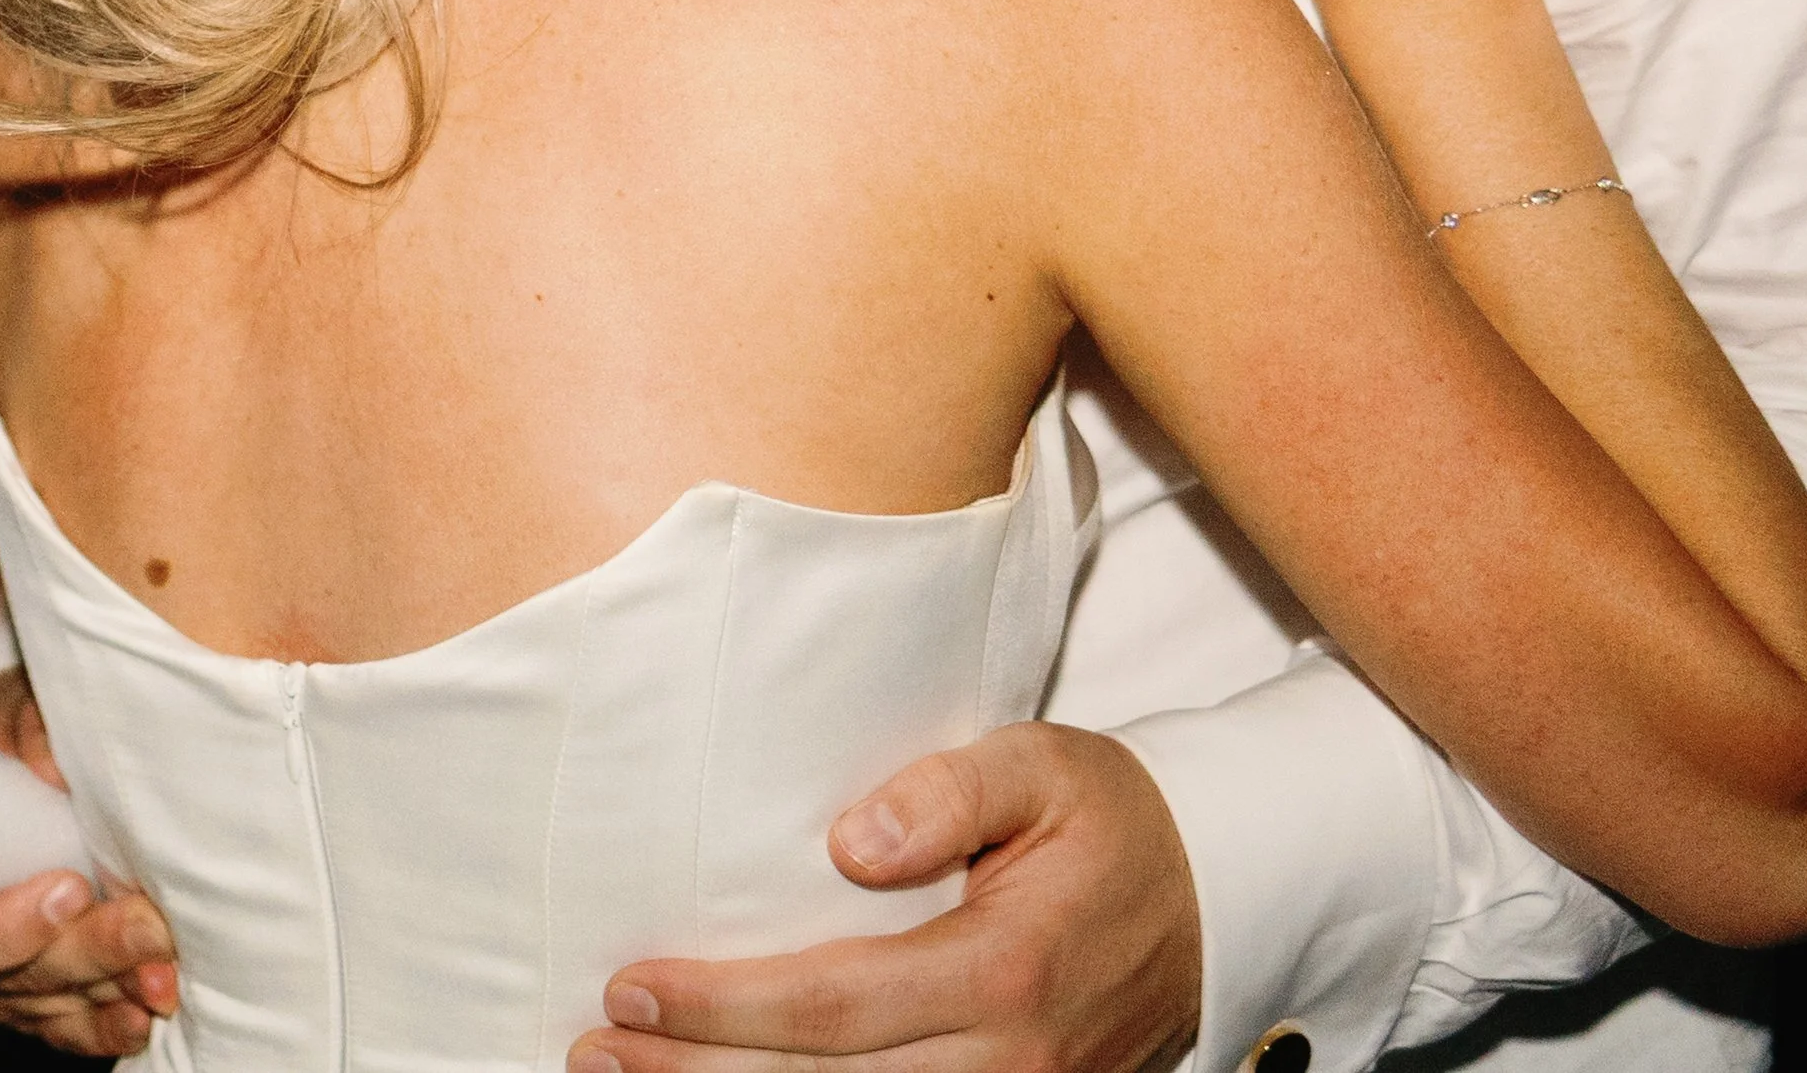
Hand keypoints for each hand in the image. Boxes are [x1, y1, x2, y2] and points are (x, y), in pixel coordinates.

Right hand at [0, 669, 179, 1056]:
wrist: (47, 749)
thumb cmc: (19, 726)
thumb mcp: (17, 703)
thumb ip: (27, 725)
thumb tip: (49, 765)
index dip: (2, 930)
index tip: (71, 889)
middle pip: (6, 982)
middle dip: (84, 955)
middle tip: (146, 926)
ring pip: (46, 1008)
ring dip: (109, 992)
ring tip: (162, 974)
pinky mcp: (43, 992)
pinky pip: (69, 1025)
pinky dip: (109, 1024)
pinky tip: (145, 1014)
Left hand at [572, 725, 1198, 1072]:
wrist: (1216, 900)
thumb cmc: (1111, 820)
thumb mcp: (1043, 763)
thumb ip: (950, 788)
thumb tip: (847, 841)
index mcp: (1004, 972)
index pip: (832, 1006)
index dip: (721, 1007)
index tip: (629, 984)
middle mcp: (1005, 1063)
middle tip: (591, 1047)